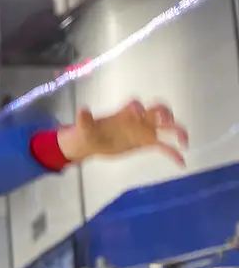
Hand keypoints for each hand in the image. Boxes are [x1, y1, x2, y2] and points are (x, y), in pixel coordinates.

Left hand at [58, 100, 188, 165]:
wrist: (91, 142)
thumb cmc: (89, 132)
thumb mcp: (84, 127)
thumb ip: (85, 119)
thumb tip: (82, 110)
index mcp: (124, 114)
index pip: (135, 105)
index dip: (138, 107)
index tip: (138, 113)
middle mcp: (138, 120)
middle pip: (157, 110)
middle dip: (165, 114)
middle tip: (167, 123)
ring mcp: (144, 131)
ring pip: (167, 128)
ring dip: (178, 132)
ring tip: (185, 142)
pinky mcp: (146, 143)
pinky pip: (164, 147)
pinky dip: (173, 154)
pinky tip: (181, 163)